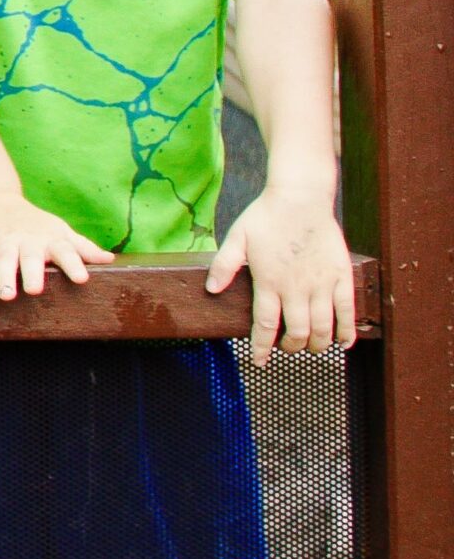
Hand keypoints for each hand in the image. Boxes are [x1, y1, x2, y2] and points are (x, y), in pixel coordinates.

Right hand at [0, 192, 116, 299]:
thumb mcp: (61, 233)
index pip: (65, 251)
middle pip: (31, 257)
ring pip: (4, 259)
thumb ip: (83, 248)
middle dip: (32, 273)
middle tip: (34, 291)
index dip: (74, 264)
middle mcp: (28, 240)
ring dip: (4, 276)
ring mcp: (4, 241)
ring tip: (6, 295)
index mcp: (51, 240)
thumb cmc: (36, 224)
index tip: (82, 278)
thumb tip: (110, 260)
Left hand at [208, 190, 355, 364]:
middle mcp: (296, 288)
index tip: (259, 361)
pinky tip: (342, 343)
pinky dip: (346, 331)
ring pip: (323, 327)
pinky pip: (348, 311)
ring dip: (317, 344)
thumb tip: (211, 290)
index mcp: (269, 282)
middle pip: (297, 332)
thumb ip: (224, 265)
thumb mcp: (237, 238)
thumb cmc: (266, 217)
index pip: (265, 326)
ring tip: (311, 347)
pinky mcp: (341, 276)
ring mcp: (322, 283)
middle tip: (287, 348)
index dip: (262, 347)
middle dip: (291, 347)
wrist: (300, 197)